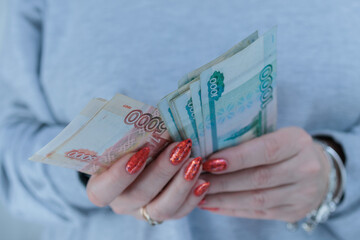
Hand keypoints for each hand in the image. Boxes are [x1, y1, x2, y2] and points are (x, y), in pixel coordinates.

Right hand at [86, 139, 209, 221]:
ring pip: (162, 208)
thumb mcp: (127, 137)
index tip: (140, 152)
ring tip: (196, 162)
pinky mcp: (165, 212)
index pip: (103, 191)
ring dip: (181, 184)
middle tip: (179, 149)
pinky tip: (203, 180)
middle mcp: (122, 202)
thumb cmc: (132, 143)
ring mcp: (144, 211)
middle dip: (162, 171)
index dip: (119, 176)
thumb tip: (158, 117)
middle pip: (138, 195)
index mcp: (102, 185)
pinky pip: (180, 212)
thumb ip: (135, 133)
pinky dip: (193, 197)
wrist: (144, 155)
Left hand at [199, 127, 329, 222]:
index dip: (236, 157)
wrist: (318, 170)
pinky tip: (212, 205)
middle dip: (223, 181)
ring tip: (199, 194)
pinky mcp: (293, 212)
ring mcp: (302, 194)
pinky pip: (257, 212)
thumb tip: (207, 148)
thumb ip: (248, 139)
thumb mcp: (274, 134)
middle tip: (196, 179)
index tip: (208, 161)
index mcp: (298, 141)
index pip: (266, 149)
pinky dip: (231, 209)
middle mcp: (305, 168)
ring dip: (223, 198)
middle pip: (259, 178)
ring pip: (256, 199)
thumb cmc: (285, 147)